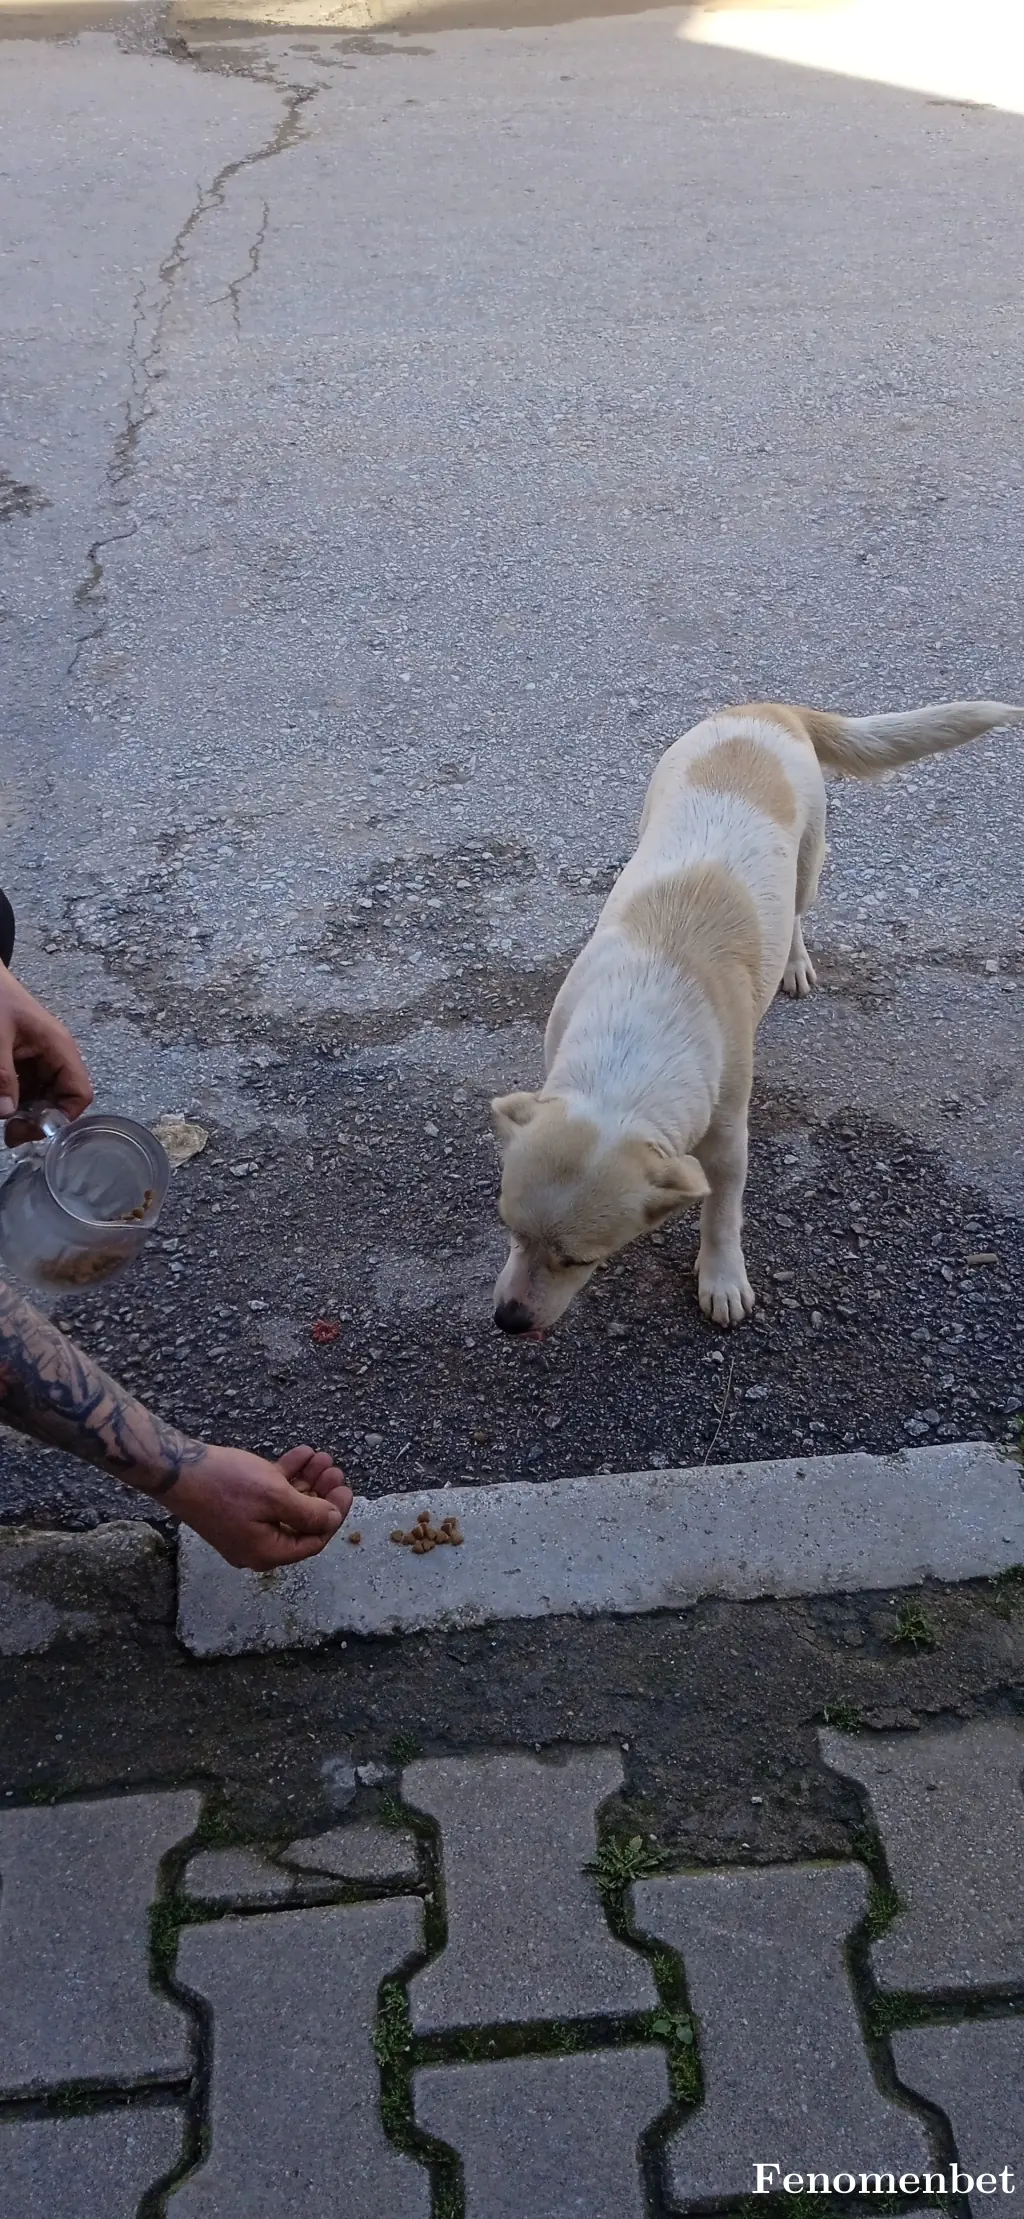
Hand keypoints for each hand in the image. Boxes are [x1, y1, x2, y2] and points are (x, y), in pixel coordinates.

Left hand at [0, 969, 92, 1121]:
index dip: (62, 1117)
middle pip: (61, 1100)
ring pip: (42, 1098)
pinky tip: (2, 1105)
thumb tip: (7, 1113)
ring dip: (26, 1113)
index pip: (79, 1093)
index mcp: (59, 1048)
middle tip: (11, 1133)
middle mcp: (55, 1056)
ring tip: (5, 1123)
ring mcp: (40, 1059)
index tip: (33, 1129)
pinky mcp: (24, 1061)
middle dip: (39, 1119)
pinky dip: (15, 1101)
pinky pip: (26, 1088)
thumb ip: (2, 1075)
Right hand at [165, 1443, 353, 1570]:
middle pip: (300, 1523)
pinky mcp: (235, 1508)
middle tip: (335, 1471)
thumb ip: (309, 1513)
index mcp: (267, 1553)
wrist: (176, 1469)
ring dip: (306, 1481)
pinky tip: (301, 1453)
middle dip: (321, 1494)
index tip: (346, 1491)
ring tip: (322, 1457)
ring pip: (285, 1505)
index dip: (334, 1516)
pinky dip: (285, 1475)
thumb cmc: (226, 1485)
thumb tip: (333, 1521)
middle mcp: (256, 1545)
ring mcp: (244, 1526)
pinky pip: (267, 1495)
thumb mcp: (275, 1497)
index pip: (312, 1542)